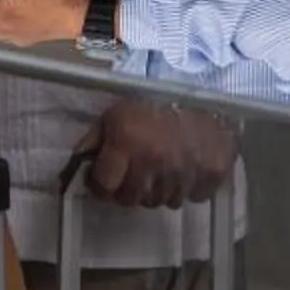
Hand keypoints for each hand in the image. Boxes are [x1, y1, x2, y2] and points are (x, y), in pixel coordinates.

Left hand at [73, 102, 237, 210]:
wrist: (204, 87)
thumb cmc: (153, 99)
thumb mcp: (115, 113)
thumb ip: (94, 140)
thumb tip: (78, 166)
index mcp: (127, 143)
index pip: (105, 186)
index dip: (100, 186)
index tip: (103, 181)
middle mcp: (154, 161)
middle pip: (131, 199)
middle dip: (127, 190)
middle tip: (133, 175)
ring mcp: (185, 172)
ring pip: (163, 201)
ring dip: (157, 190)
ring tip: (161, 168)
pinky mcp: (212, 174)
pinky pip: (193, 197)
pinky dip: (187, 188)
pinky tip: (185, 170)